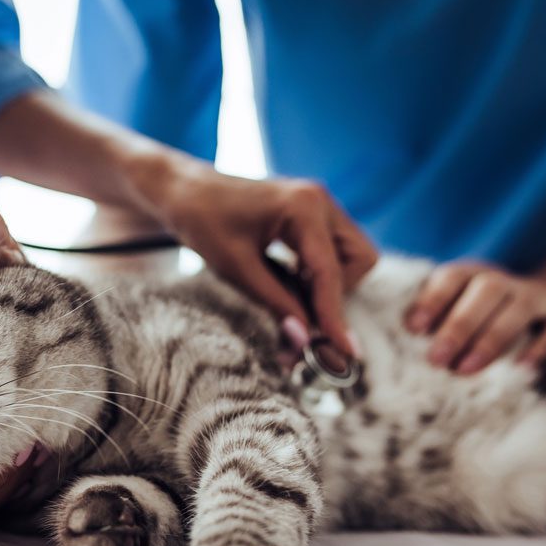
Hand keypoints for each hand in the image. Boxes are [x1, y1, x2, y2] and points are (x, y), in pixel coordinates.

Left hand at [137, 159, 376, 357]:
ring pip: (352, 256)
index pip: (331, 273)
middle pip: (360, 260)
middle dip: (338, 292)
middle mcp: (320, 200)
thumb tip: (305, 341)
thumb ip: (276, 303)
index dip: (335, 317)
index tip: (345, 353)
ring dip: (331, 284)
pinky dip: (319, 274)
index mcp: (304, 206)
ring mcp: (319, 204)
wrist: (185, 192)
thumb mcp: (236, 268)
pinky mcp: (311, 214)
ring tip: (292, 298)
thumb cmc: (203, 222)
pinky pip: (334, 250)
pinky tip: (289, 284)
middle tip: (303, 312)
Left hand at [406, 262, 545, 373]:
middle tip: (436, 360)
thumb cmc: (490, 307)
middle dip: (459, 326)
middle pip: (485, 292)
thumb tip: (407, 336)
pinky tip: (521, 368)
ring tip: (466, 370)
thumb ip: (439, 316)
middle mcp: (504, 280)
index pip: (452, 277)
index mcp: (474, 273)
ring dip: (490, 340)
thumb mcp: (465, 302)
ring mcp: (536, 295)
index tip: (413, 328)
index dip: (433, 299)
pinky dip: (539, 347)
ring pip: (516, 310)